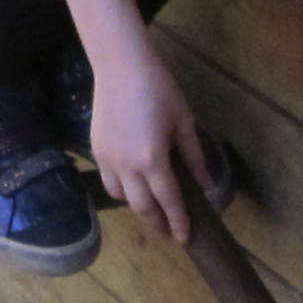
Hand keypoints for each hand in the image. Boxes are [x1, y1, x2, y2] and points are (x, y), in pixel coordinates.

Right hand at [82, 31, 213, 244]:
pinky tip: (133, 182)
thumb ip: (194, 156)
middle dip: (157, 222)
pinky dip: (123, 189)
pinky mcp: (96, 150)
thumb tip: (206, 184)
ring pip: (121, 197)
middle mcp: (127, 166)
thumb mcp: (183, 121)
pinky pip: (109, 180)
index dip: (178, 221)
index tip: (185, 238)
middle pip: (142, 207)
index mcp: (152, 160)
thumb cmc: (159, 88)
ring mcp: (107, 159)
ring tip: (152, 206)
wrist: (120, 64)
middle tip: (169, 231)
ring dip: (138, 207)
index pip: (168, 201)